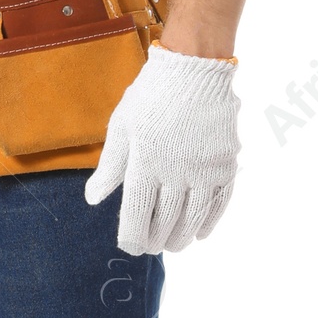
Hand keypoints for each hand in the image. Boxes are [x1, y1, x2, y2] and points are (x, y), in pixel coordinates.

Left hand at [83, 44, 239, 254]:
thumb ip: (109, 167)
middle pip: (165, 221)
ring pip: (192, 218)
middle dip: (155, 240)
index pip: (136, 213)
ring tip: (173, 245)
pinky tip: (199, 232)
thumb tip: (92, 199)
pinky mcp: (225, 164)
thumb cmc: (151, 97)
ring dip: (181, 237)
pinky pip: (219, 203)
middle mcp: (175, 170)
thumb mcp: (121, 127)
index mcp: (144, 161)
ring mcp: (204, 169)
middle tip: (150, 247)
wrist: (194, 69)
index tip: (129, 246)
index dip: (132, 236)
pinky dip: (209, 222)